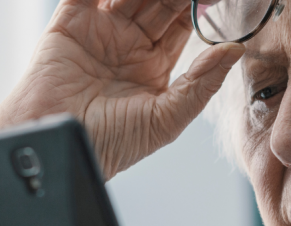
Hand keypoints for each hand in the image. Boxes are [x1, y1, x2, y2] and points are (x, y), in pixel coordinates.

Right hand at [0, 0, 245, 212]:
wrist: (55, 146)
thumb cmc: (107, 144)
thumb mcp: (165, 119)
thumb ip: (201, 83)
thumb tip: (236, 49)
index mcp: (154, 65)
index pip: (183, 22)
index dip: (201, 5)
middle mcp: (128, 43)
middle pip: (161, 0)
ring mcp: (100, 29)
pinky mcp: (70, 21)